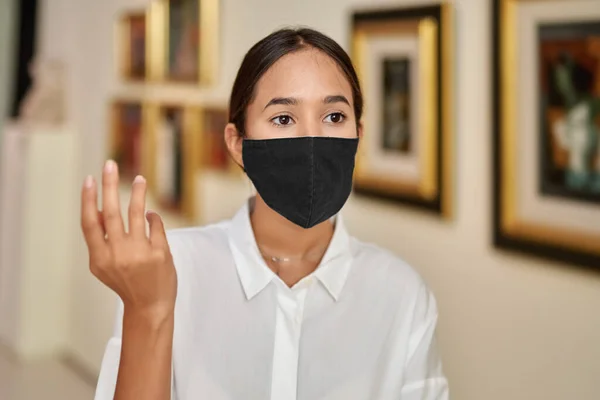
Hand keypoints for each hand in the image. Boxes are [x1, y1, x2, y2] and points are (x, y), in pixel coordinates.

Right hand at [80, 160, 176, 322]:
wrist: (149, 306)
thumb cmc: (126, 282)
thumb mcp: (104, 266)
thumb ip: (101, 240)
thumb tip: (100, 208)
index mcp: (99, 258)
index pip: (90, 223)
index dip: (88, 200)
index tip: (89, 179)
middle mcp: (117, 254)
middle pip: (111, 212)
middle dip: (109, 185)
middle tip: (109, 165)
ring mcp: (139, 253)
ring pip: (136, 213)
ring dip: (138, 193)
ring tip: (140, 179)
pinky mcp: (159, 253)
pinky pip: (155, 225)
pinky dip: (153, 217)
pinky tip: (150, 214)